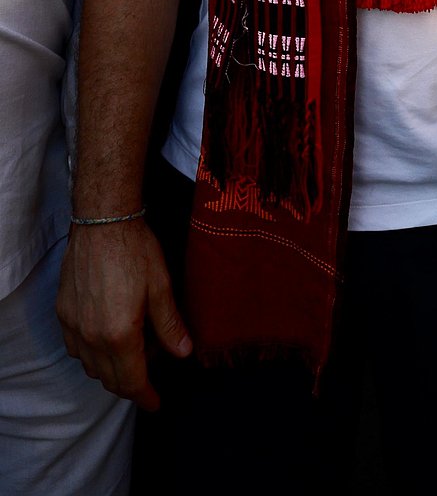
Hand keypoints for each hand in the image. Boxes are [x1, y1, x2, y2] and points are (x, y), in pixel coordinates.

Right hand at [57, 219, 191, 410]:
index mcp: (119, 335)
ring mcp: (73, 326)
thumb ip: (170, 325)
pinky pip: (75, 349)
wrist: (102, 222)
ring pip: (91, 366)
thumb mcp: (162, 287)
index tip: (156, 403)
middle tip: (150, 377)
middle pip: (109, 379)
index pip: (132, 381)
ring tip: (134, 353)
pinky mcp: (63, 313)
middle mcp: (92, 337)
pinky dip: (92, 354)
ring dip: (111, 370)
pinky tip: (108, 339)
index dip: (145, 397)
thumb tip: (184, 352)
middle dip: (131, 385)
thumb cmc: (136, 250)